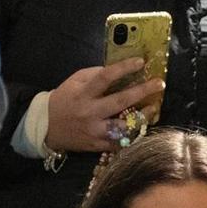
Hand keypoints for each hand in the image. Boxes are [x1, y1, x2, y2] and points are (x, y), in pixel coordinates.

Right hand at [44, 59, 165, 153]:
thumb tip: (119, 70)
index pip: (105, 77)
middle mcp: (90, 112)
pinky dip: (132, 135)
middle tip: (159, 84)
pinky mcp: (97, 145)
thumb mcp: (75, 82)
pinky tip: (141, 127)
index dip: (124, 68)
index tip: (141, 62)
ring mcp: (94, 131)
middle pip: (120, 101)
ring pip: (123, 126)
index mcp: (83, 93)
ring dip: (142, 117)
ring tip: (153, 108)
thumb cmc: (64, 100)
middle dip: (142, 91)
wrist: (46, 126)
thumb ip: (95, 75)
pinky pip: (119, 143)